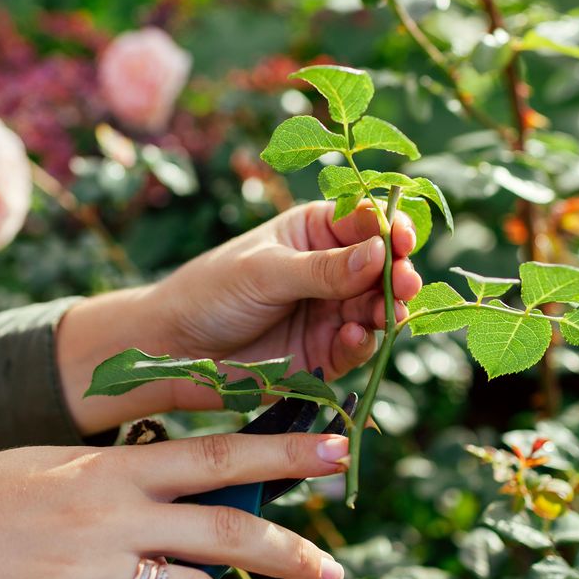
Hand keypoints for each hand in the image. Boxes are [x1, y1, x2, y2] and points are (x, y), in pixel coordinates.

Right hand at [0, 432, 349, 578]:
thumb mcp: (44, 468)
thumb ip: (113, 477)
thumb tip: (177, 487)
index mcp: (104, 470)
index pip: (214, 455)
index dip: (285, 452)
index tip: (340, 449)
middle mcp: (106, 520)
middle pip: (225, 531)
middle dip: (290, 550)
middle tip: (331, 567)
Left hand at [57, 201, 421, 430]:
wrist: (173, 350)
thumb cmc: (210, 292)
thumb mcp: (264, 272)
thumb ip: (322, 268)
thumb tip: (381, 252)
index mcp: (315, 232)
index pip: (365, 223)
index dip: (390, 228)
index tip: (402, 237)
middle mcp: (331, 271)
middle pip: (382, 269)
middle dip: (399, 274)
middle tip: (405, 282)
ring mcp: (330, 313)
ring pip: (377, 310)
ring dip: (388, 311)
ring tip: (387, 313)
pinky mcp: (324, 354)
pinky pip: (356, 348)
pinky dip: (363, 344)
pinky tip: (355, 337)